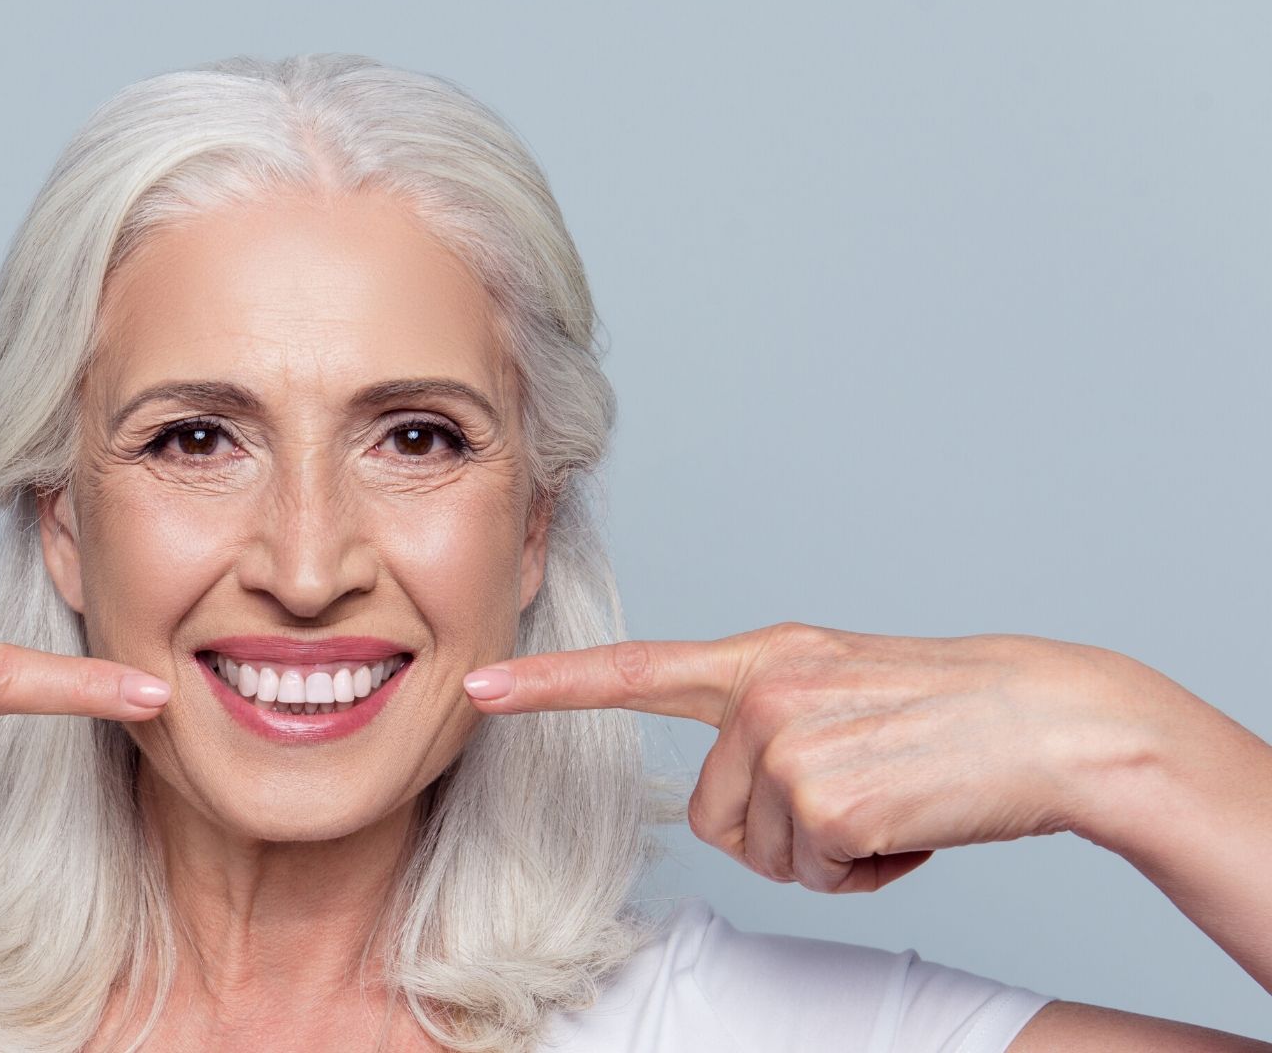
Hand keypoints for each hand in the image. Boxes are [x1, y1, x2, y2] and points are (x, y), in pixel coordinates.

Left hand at [460, 622, 1166, 892]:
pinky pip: (814, 873)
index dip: (551, 686)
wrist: (1053, 721)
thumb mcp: (845, 688)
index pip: (637, 670)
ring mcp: (786, 739)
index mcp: (766, 658)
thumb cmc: (954, 716)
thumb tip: (728, 794)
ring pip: (761, 852)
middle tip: (862, 796)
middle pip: (711, 815)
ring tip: (892, 800)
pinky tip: (910, 822)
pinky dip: (866, 870)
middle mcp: (763, 689)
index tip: (478, 688)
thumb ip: (772, 719)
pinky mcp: (820, 795)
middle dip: (781, 833)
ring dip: (827, 852)